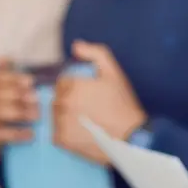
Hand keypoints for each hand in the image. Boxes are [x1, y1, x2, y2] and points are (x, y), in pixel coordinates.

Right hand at [0, 59, 39, 160]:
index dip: (15, 79)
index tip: (31, 82)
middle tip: (37, 99)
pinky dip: (18, 133)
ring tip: (37, 116)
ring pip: (3, 112)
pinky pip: (3, 132)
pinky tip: (31, 134)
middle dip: (21, 96)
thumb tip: (6, 57)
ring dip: (23, 113)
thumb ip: (1, 74)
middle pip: (1, 94)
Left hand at [53, 41, 146, 164]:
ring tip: (86, 125)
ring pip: (55, 117)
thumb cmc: (124, 105)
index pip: (62, 84)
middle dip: (69, 104)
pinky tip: (82, 135)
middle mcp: (63, 103)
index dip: (75, 90)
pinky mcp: (63, 140)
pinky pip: (56, 135)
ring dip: (66, 119)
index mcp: (72, 85)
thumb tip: (76, 46)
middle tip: (89, 113)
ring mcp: (61, 122)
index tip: (89, 99)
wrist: (132, 138)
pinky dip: (66, 135)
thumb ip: (96, 53)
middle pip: (57, 100)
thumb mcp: (114, 73)